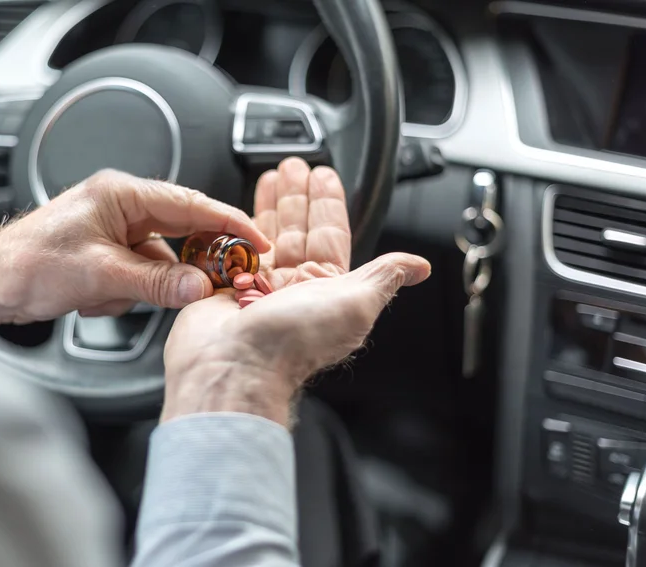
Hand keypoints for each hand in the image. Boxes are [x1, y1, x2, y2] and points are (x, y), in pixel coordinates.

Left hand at [0, 169, 269, 326]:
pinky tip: (95, 299)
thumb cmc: (26, 266)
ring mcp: (113, 230)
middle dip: (184, 264)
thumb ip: (156, 282)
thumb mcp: (100, 276)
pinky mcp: (105, 253)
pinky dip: (125, 292)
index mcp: (121, 194)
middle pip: (180, 232)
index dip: (230, 223)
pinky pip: (138, 274)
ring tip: (106, 294)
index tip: (258, 242)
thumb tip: (200, 286)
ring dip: (143, 286)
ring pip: (159, 261)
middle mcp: (120, 206)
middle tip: (208, 284)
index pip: (191, 204)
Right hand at [162, 158, 429, 425]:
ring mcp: (258, 289)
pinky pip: (232, 252)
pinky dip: (234, 228)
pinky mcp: (225, 289)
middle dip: (297, 197)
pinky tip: (236, 210)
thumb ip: (385, 276)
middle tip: (294, 167)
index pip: (331, 235)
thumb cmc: (295, 340)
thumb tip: (420, 266)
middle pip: (297, 230)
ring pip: (265, 237)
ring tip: (270, 176)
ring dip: (269, 205)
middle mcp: (293, 289)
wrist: (236, 365)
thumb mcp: (356, 301)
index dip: (329, 204)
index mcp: (327, 290)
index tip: (324, 176)